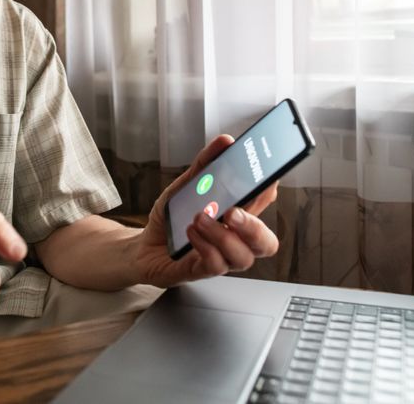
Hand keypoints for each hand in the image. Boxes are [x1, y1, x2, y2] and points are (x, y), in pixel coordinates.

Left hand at [132, 135, 279, 287]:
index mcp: (236, 216)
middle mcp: (234, 240)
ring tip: (200, 218)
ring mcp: (221, 258)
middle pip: (267, 243)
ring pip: (243, 257)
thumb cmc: (171, 220)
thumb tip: (225, 142)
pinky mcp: (203, 271)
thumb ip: (204, 165)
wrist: (143, 247)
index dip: (269, 192)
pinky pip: (216, 266)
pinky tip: (191, 232)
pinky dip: (204, 246)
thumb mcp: (184, 187)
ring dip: (222, 235)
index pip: (264, 205)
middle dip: (255, 227)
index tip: (265, 178)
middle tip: (233, 212)